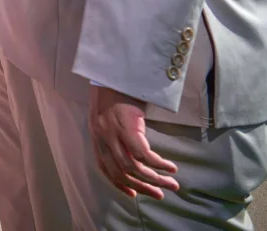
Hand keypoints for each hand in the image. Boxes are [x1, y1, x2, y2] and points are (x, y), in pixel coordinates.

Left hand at [89, 85, 178, 199]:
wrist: (113, 71)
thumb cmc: (114, 90)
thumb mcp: (109, 115)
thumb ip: (115, 133)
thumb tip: (134, 149)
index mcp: (96, 135)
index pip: (105, 168)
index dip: (119, 184)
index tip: (134, 195)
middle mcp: (102, 137)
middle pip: (121, 171)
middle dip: (142, 187)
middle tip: (159, 195)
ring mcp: (113, 133)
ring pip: (134, 167)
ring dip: (154, 179)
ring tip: (171, 184)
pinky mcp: (127, 127)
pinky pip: (144, 154)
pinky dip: (159, 165)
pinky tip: (170, 167)